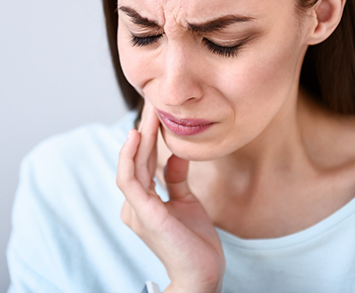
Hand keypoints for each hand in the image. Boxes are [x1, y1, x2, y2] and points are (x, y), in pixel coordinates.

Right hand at [117, 101, 225, 292]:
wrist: (202, 273)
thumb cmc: (193, 240)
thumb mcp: (185, 201)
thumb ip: (175, 179)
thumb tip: (175, 155)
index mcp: (143, 201)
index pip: (143, 162)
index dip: (149, 137)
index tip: (157, 113)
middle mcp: (135, 203)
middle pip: (137, 159)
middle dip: (144, 129)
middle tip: (151, 103)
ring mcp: (136, 209)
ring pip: (131, 165)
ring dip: (139, 137)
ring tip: (147, 113)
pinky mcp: (144, 214)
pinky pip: (130, 180)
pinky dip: (130, 157)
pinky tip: (138, 136)